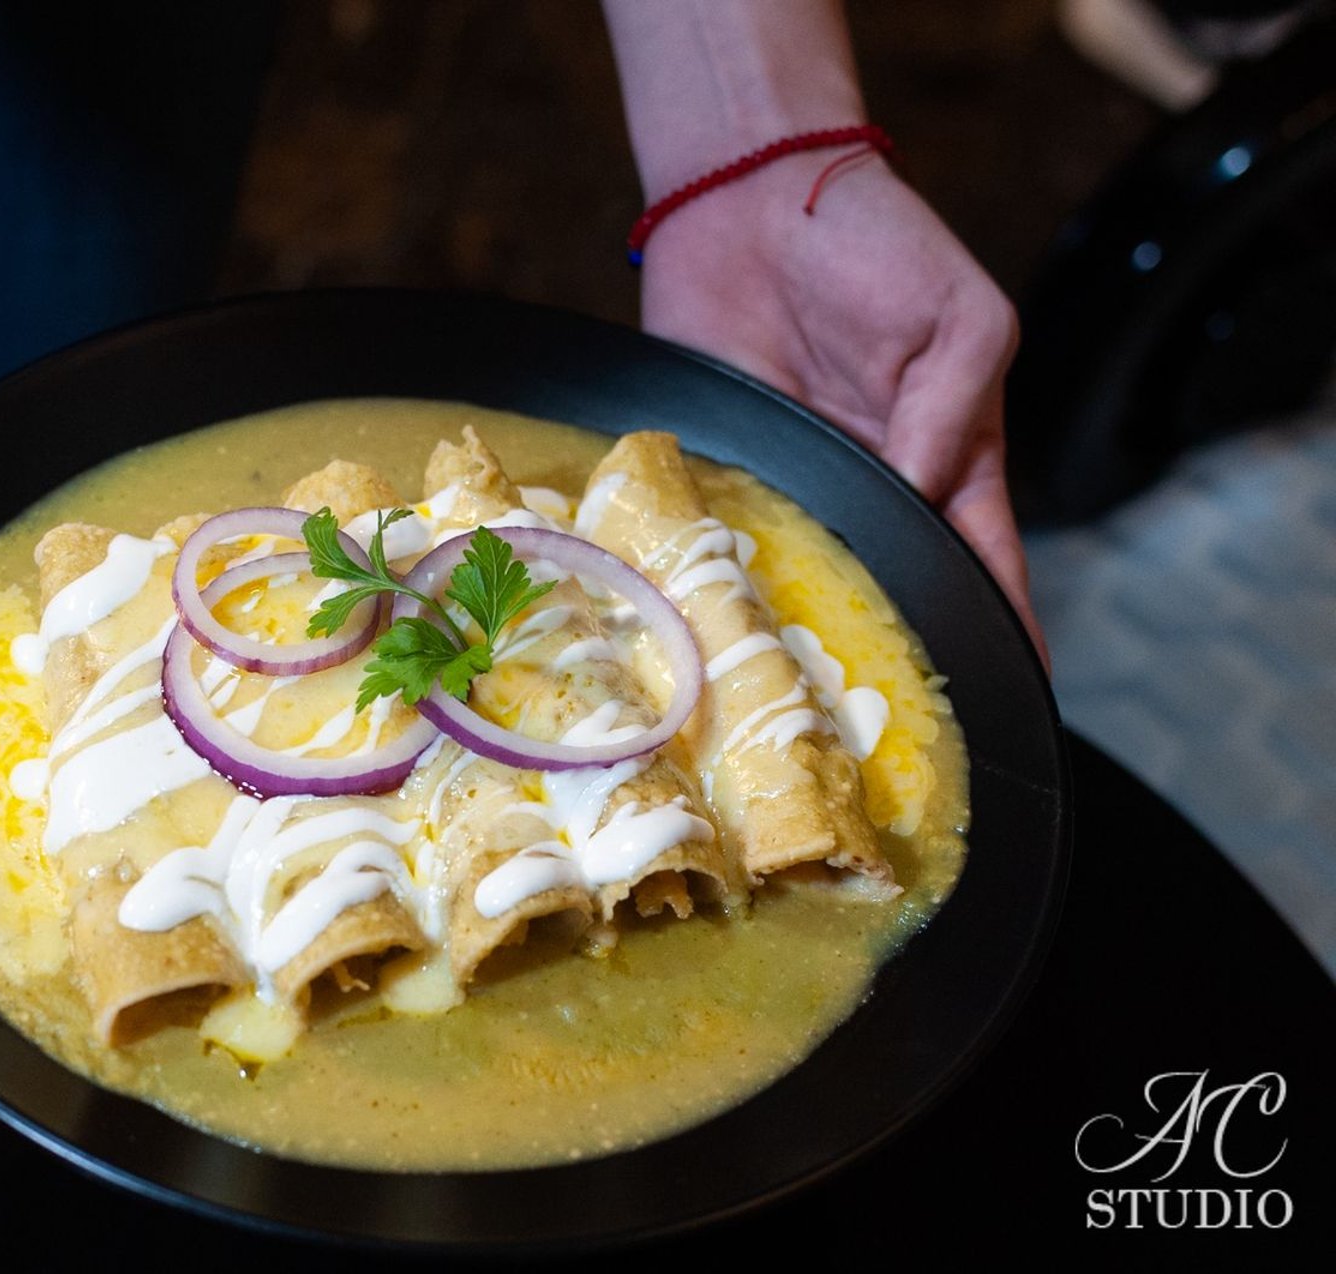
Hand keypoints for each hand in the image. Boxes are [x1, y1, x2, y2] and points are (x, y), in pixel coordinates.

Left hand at [639, 157, 1046, 661]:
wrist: (754, 197)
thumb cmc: (875, 243)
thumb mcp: (958, 316)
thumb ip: (951, 408)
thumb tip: (921, 493)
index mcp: (947, 457)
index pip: (980, 560)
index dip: (996, 627)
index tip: (1009, 699)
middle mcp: (869, 487)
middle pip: (889, 587)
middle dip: (891, 649)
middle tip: (886, 726)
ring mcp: (793, 483)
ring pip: (805, 578)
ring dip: (801, 626)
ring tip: (803, 701)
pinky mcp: (720, 468)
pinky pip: (723, 535)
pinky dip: (721, 574)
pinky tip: (718, 623)